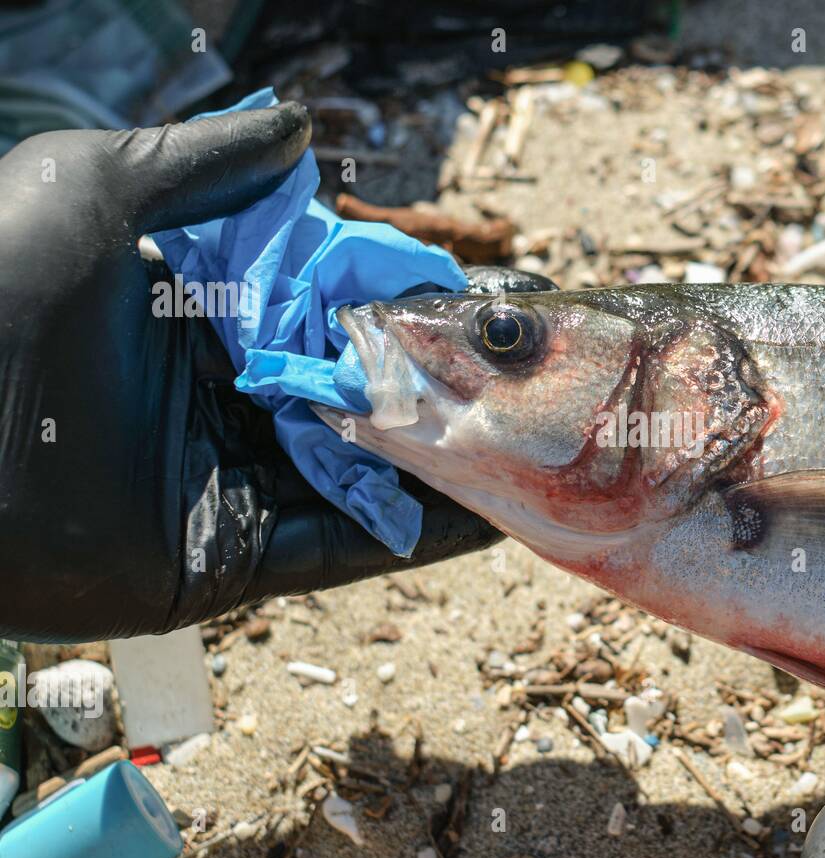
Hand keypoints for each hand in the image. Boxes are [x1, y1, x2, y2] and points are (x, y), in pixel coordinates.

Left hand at [0, 106, 500, 642]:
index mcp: (198, 318)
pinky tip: (490, 515)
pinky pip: (343, 547)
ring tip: (535, 451)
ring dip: (448, 465)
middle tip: (531, 380)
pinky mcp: (231, 559)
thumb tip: (299, 132)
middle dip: (441, 388)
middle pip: (359, 395)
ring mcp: (231, 483)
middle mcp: (224, 399)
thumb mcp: (90, 189)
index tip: (474, 301)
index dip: (401, 305)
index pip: (328, 309)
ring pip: (364, 475)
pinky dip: (417, 537)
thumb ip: (204, 164)